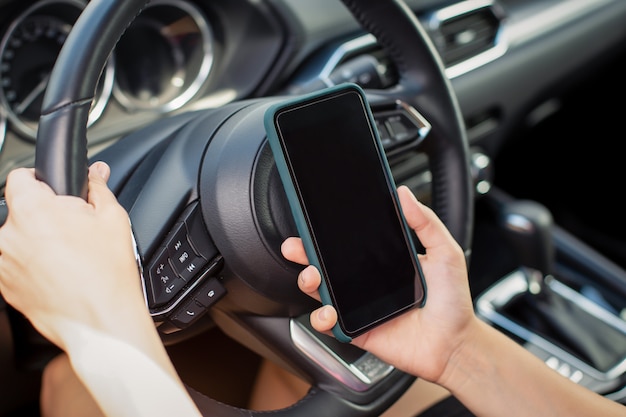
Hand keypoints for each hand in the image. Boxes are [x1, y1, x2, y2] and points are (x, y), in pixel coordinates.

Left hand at [0, 162, 146, 351]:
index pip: (19, 177)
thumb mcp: (113, 219)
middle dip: (44, 215)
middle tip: (73, 229)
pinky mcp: (4, 287)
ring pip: (17, 239)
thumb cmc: (107, 275)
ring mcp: (3, 263)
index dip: (40, 180)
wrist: (100, 321)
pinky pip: (14, 264)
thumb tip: (95, 173)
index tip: (53, 190)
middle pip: (20, 210)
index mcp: (32, 211)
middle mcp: (9, 235)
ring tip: (68, 256)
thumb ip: (97, 188)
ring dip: (36, 241)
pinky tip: (60, 274)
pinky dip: (31, 265)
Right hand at [281, 185, 477, 383]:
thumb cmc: (452, 302)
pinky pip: (329, 324)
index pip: (347, 244)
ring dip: (308, 282)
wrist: (455, 344)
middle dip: (304, 254)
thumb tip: (405, 195)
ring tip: (313, 277)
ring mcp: (358, 307)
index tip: (312, 222)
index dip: (325, 234)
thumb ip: (425, 223)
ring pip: (320, 292)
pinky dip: (321, 318)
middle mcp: (365, 282)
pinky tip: (329, 311)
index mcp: (381, 261)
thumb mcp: (445, 253)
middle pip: (324, 264)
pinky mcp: (356, 330)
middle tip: (297, 247)